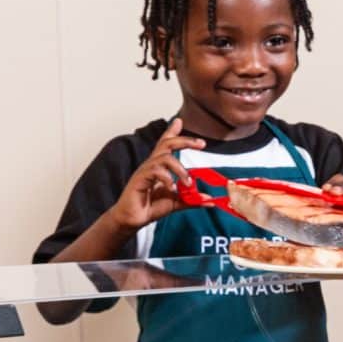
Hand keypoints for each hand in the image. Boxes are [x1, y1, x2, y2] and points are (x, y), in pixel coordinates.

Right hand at [110, 117, 204, 231]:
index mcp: (159, 167)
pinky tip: (172, 189)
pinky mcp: (139, 180)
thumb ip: (192, 199)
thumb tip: (210, 200)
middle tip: (201, 143)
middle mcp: (152, 165)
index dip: (172, 132)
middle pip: (166, 144)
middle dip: (184, 141)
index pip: (165, 144)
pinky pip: (154, 172)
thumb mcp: (176, 202)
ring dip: (180, 169)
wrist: (132, 220)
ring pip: (163, 158)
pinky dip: (167, 179)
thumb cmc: (150, 207)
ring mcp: (144, 172)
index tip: (180, 121)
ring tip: (188, 182)